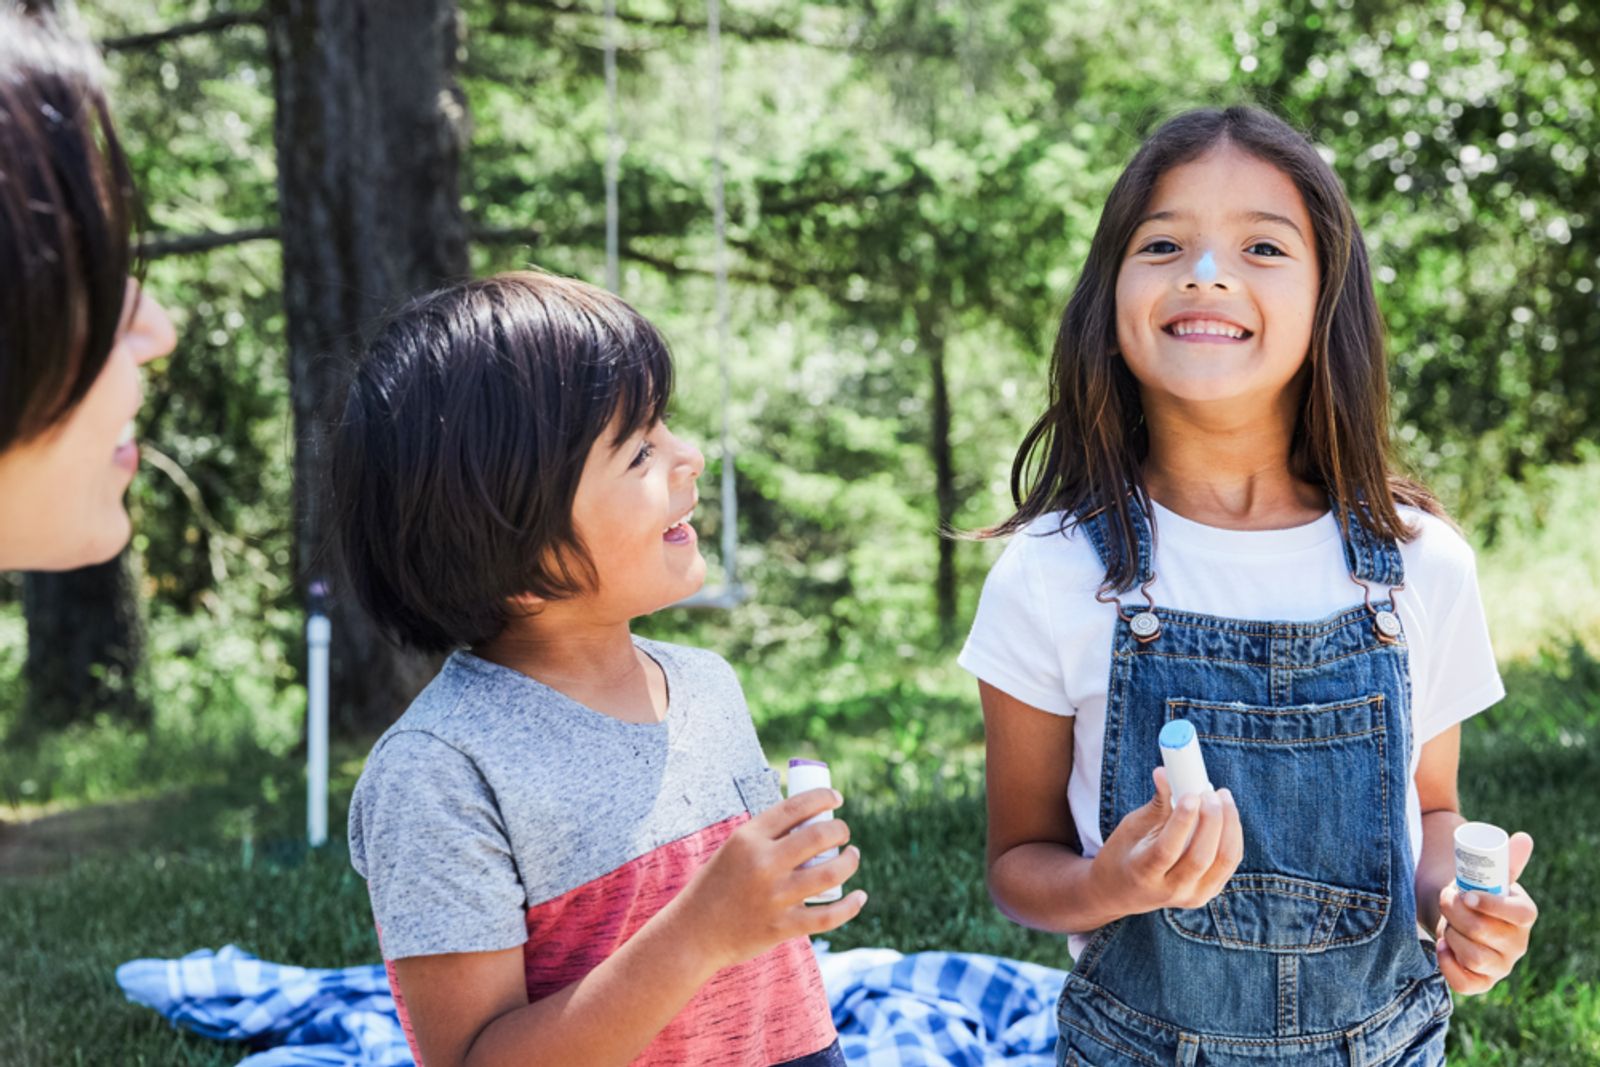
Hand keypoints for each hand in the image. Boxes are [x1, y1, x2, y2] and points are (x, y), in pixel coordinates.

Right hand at [672, 787, 866, 971]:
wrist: (694, 933)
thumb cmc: (716, 886)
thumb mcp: (733, 850)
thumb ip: (765, 836)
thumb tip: (806, 817)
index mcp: (748, 838)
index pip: (795, 807)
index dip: (822, 797)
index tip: (836, 798)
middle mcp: (763, 863)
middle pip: (819, 836)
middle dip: (840, 830)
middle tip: (843, 832)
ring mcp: (774, 896)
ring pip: (830, 872)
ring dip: (850, 861)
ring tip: (852, 855)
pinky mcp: (782, 926)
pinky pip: (827, 915)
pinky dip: (850, 906)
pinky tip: (858, 897)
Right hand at [1089, 766, 1242, 917]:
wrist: (1121, 892)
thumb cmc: (1124, 853)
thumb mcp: (1132, 827)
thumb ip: (1156, 803)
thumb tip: (1165, 771)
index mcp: (1142, 873)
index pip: (1167, 850)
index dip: (1182, 821)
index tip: (1191, 794)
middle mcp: (1169, 890)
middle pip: (1200, 857)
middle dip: (1212, 820)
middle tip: (1210, 792)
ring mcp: (1191, 896)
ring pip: (1223, 860)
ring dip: (1229, 825)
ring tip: (1223, 797)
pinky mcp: (1207, 893)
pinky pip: (1229, 863)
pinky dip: (1233, 835)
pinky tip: (1227, 814)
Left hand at [1436, 832, 1537, 993]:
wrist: (1454, 915)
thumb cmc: (1472, 891)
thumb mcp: (1487, 874)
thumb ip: (1505, 858)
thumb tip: (1523, 838)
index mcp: (1524, 915)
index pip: (1518, 914)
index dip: (1490, 905)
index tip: (1465, 894)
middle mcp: (1518, 944)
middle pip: (1484, 932)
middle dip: (1456, 914)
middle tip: (1445, 899)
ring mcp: (1501, 966)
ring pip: (1473, 956)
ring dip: (1450, 934)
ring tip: (1447, 923)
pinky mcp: (1482, 983)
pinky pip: (1465, 983)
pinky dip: (1447, 963)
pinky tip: (1442, 947)